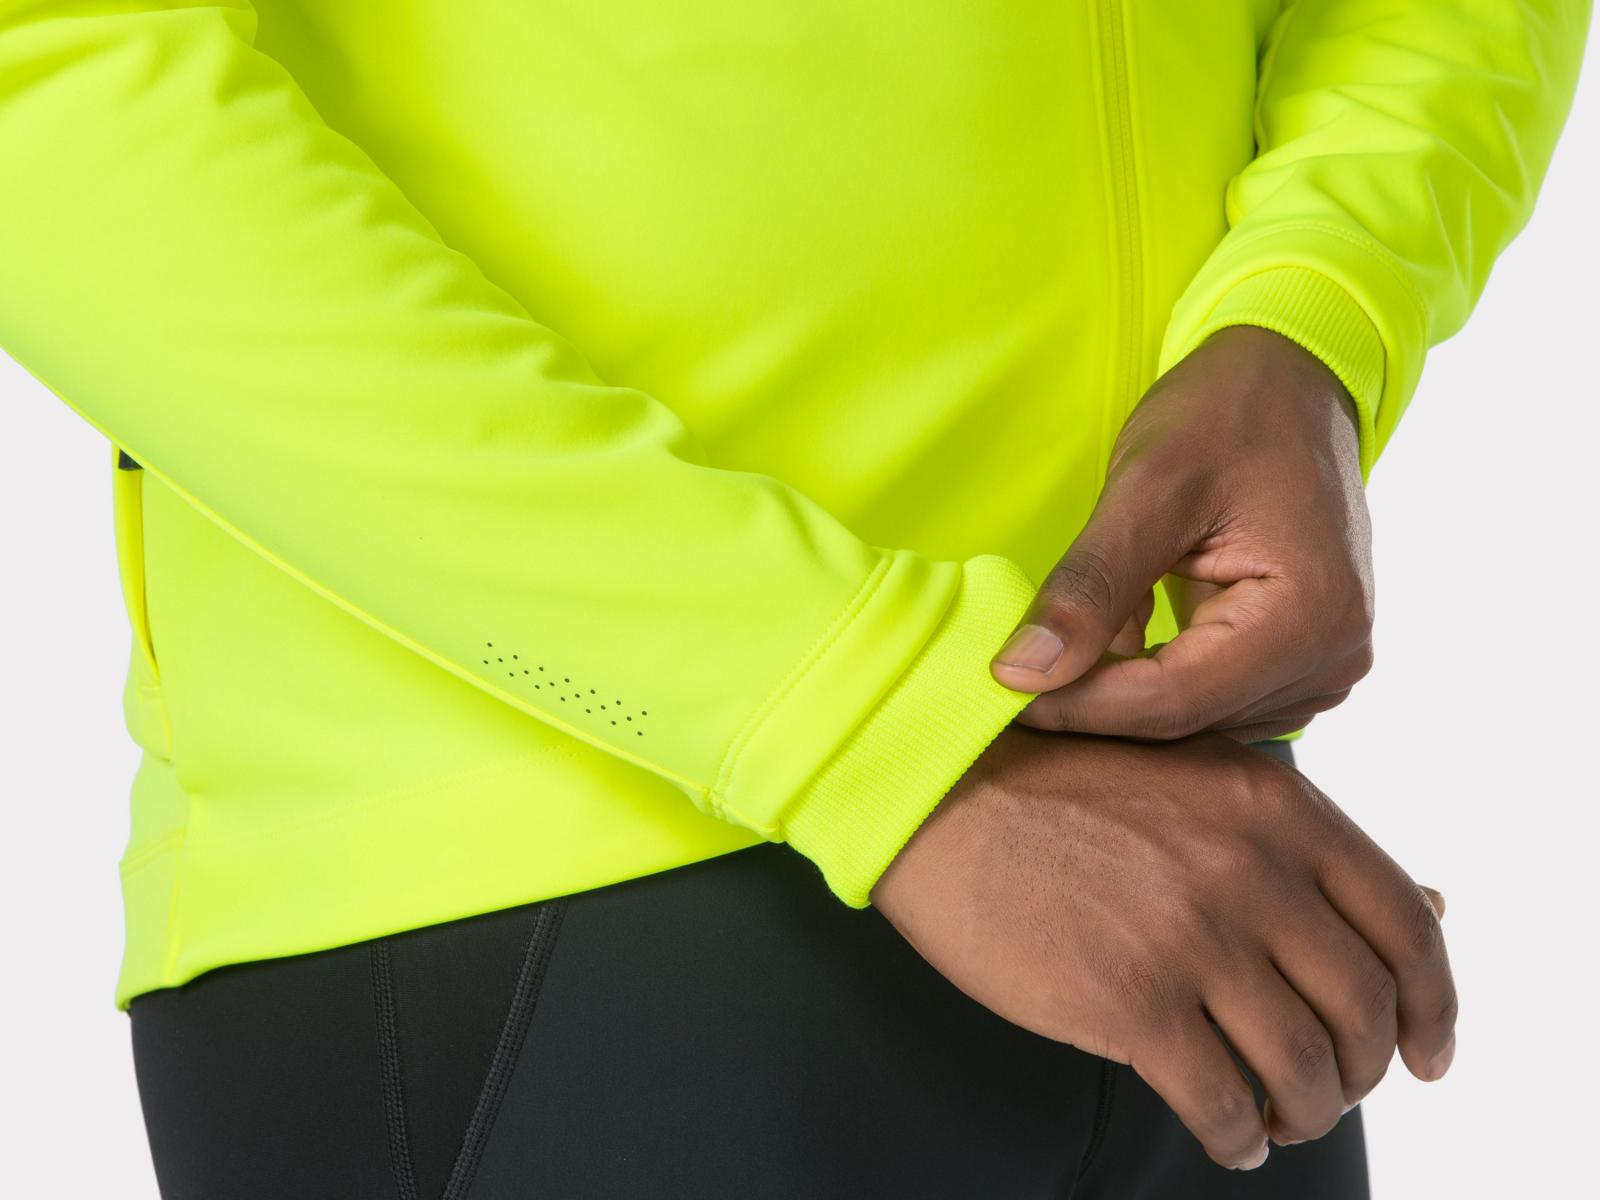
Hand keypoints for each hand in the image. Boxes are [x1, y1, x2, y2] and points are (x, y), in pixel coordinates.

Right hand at [872, 728, 1455, 1169]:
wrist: (939, 796)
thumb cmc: (1062, 783)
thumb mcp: (1202, 775)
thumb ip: (1308, 840)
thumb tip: (1435, 905)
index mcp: (1277, 809)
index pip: (1403, 925)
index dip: (1435, 1005)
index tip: (1430, 1054)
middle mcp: (1249, 871)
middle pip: (1363, 1009)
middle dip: (1362, 1070)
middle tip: (1335, 1090)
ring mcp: (1191, 939)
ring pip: (1303, 1068)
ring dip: (1307, 1112)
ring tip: (1281, 1118)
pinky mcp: (1128, 1002)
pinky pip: (1221, 1102)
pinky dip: (1238, 1136)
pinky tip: (1229, 1134)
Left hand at [990, 325, 1373, 741]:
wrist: (1290, 384)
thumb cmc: (1226, 414)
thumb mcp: (1147, 487)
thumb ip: (1089, 585)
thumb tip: (1020, 672)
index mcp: (1311, 618)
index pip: (1171, 700)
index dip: (1076, 704)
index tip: (996, 694)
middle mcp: (1331, 659)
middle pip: (1183, 720)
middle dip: (1090, 705)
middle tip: (1005, 686)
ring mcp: (1323, 668)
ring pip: (1192, 720)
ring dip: (1115, 697)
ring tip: (1048, 662)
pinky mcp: (1300, 664)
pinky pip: (1209, 699)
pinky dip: (1147, 681)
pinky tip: (1099, 651)